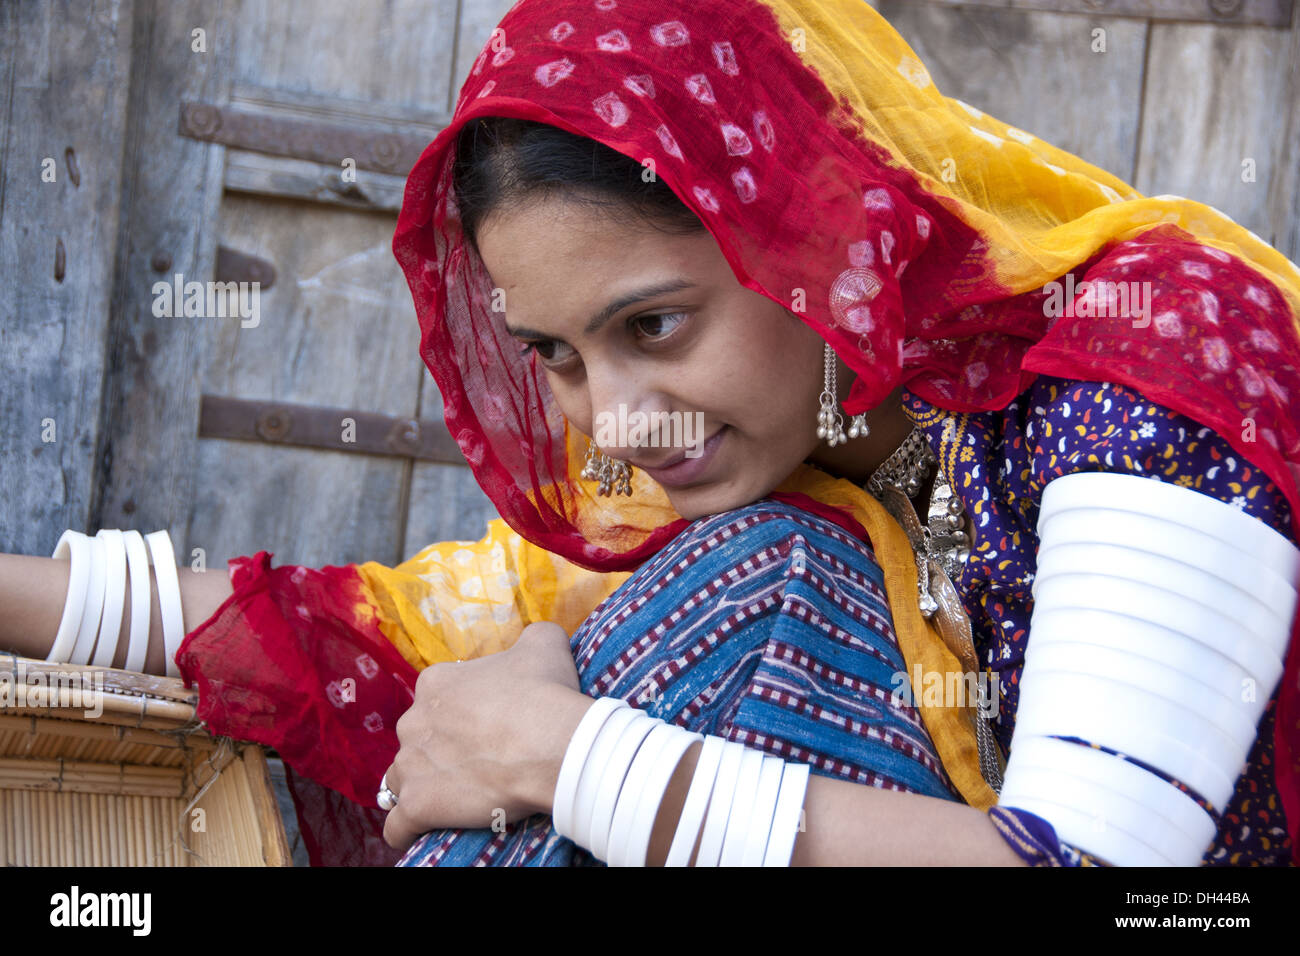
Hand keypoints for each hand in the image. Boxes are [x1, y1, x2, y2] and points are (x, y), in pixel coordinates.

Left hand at [381, 620, 595, 851]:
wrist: (555, 745)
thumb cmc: (547, 693)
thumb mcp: (545, 644)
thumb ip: (533, 635)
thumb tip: (535, 637)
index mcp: (436, 683)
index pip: (436, 701)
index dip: (461, 717)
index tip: (487, 730)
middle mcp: (414, 719)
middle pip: (417, 740)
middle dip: (439, 752)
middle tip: (479, 764)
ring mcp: (411, 764)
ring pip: (402, 780)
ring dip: (422, 788)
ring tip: (456, 799)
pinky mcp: (417, 805)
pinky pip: (398, 827)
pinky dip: (407, 831)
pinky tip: (426, 831)